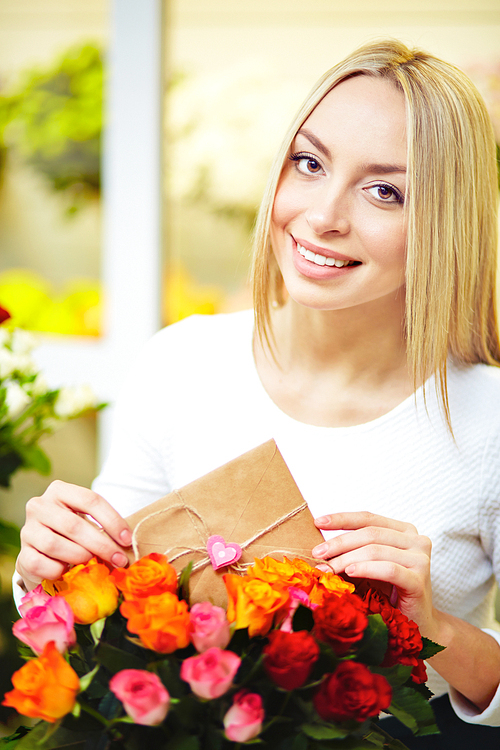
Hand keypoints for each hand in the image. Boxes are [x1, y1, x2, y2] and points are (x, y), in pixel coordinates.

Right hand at [16, 480, 131, 590]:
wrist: (42, 553)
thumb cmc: (72, 534)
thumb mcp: (86, 522)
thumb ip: (102, 529)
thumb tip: (125, 545)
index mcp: (59, 491)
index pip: (90, 500)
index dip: (112, 520)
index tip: (127, 540)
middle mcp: (39, 506)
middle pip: (74, 524)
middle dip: (101, 545)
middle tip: (119, 559)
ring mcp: (28, 530)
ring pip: (55, 545)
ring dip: (80, 557)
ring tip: (92, 563)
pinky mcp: (23, 554)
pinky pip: (42, 565)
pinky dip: (59, 571)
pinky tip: (67, 572)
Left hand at [312, 511, 435, 635]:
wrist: (418, 624)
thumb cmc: (390, 593)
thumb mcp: (370, 565)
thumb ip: (355, 550)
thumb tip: (321, 546)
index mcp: (404, 531)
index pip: (368, 518)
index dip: (342, 518)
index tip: (317, 522)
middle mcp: (416, 540)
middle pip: (370, 534)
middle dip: (339, 543)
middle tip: (317, 554)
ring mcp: (421, 559)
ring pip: (376, 551)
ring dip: (346, 559)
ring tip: (327, 569)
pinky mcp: (420, 580)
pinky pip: (389, 570)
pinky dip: (366, 569)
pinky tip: (350, 572)